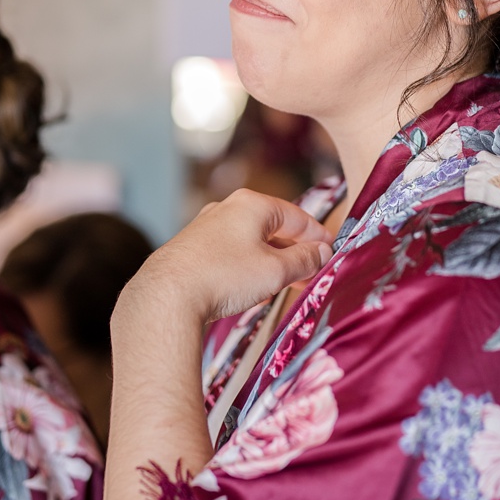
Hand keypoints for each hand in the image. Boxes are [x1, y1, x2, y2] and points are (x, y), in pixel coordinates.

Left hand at [111, 189, 333, 354]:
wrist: (167, 295)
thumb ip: (304, 260)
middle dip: (295, 251)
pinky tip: (255, 287)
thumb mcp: (275, 270)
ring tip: (289, 284)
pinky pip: (232, 253)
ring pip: (251, 241)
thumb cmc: (225, 276)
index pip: (297, 216)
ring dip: (273, 261)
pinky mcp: (192, 249)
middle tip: (314, 273)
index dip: (318, 236)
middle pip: (273, 227)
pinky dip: (250, 266)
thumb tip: (322, 252)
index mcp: (251, 204)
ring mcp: (206, 228)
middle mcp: (226, 209)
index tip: (332, 253)